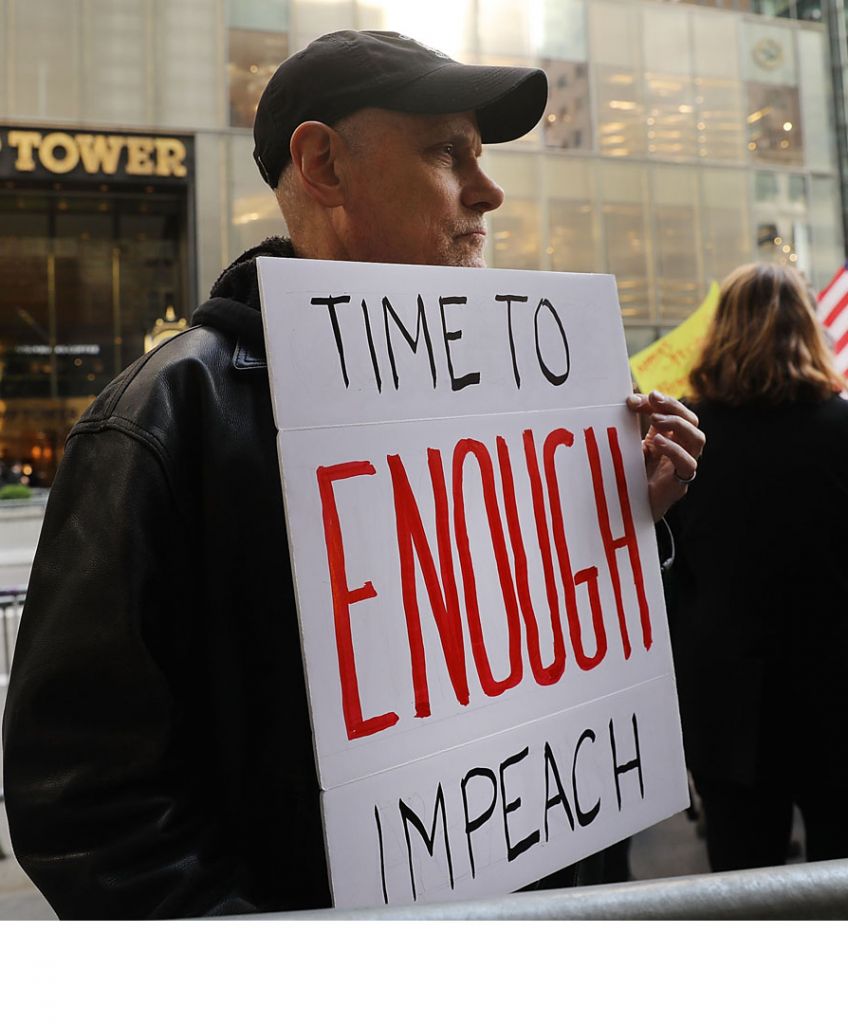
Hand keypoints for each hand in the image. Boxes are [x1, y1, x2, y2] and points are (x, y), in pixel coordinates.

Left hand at [626, 390, 704, 521]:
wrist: (630, 512)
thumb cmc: (631, 477)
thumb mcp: (631, 448)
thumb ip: (631, 428)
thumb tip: (627, 400)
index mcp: (671, 438)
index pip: (675, 412)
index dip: (661, 402)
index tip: (640, 396)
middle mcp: (682, 449)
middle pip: (692, 420)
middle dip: (674, 406)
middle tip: (654, 400)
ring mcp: (684, 466)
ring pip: (697, 438)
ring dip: (678, 424)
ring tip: (656, 419)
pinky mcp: (680, 484)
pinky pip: (687, 464)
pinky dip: (674, 450)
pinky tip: (657, 442)